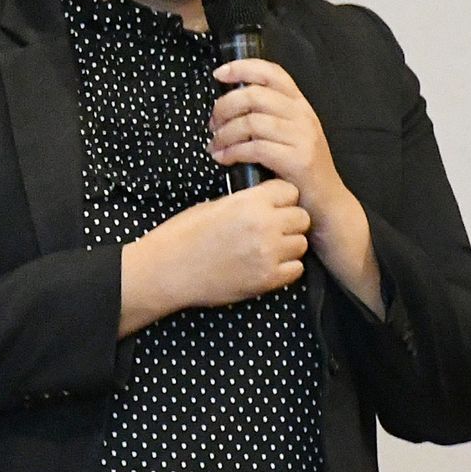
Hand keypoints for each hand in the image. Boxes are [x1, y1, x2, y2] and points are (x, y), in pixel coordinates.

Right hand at [119, 180, 310, 333]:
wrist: (168, 269)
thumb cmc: (184, 235)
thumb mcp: (215, 204)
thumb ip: (247, 201)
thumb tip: (267, 200)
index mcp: (250, 202)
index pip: (290, 191)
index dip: (282, 198)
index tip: (272, 205)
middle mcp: (264, 226)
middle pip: (302, 218)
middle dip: (290, 221)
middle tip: (272, 228)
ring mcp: (268, 254)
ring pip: (301, 244)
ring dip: (289, 245)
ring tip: (267, 248)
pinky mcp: (267, 280)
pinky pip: (296, 269)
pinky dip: (286, 268)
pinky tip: (266, 265)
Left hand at [208, 59, 385, 314]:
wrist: (327, 204)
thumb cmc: (299, 171)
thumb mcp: (290, 136)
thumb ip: (268, 117)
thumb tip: (228, 105)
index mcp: (300, 106)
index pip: (273, 72)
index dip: (243, 68)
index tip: (218, 74)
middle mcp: (303, 116)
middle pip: (254, 95)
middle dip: (224, 106)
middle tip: (212, 123)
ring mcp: (302, 138)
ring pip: (251, 121)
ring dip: (224, 133)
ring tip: (215, 145)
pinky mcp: (297, 161)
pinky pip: (255, 148)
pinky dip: (232, 151)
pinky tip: (223, 158)